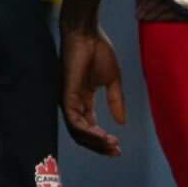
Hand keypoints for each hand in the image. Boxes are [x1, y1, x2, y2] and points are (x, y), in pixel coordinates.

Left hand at [59, 25, 125, 156]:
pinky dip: (88, 131)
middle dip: (99, 146)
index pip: (89, 126)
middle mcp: (72, 103)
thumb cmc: (99, 51)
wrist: (88, 34)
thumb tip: (122, 123)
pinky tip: (102, 135)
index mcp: (82, 100)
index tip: (118, 148)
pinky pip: (74, 121)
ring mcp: (67, 100)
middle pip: (81, 134)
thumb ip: (115, 101)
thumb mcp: (113, 80)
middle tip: (116, 152)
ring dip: (95, 141)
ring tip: (112, 145)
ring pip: (77, 131)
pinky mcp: (66, 95)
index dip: (102, 140)